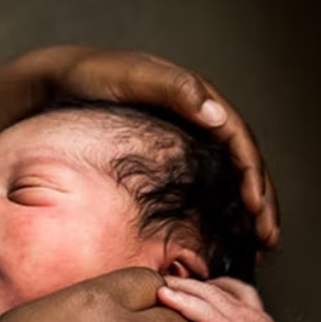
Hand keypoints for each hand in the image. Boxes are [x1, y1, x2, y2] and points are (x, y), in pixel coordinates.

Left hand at [18, 45, 278, 248]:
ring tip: (255, 246)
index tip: (255, 208)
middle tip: (266, 239)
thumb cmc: (91, 75)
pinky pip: (198, 184)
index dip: (252, 175)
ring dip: (244, 212)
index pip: (238, 140)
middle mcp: (196, 119)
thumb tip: (216, 115)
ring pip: (225, 178)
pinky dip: (213, 210)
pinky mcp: (162, 156)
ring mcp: (180, 139)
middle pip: (240, 164)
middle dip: (259, 202)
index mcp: (196, 98)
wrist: (54, 82)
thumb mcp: (130, 76)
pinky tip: (218, 234)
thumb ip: (173, 89)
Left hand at [158, 276, 318, 321]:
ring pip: (205, 293)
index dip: (208, 286)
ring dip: (180, 286)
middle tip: (166, 279)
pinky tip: (164, 296)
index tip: (187, 286)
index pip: (230, 290)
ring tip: (159, 282)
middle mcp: (248, 313)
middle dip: (188, 281)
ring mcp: (240, 318)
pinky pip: (201, 310)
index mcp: (254, 318)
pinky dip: (181, 301)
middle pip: (213, 287)